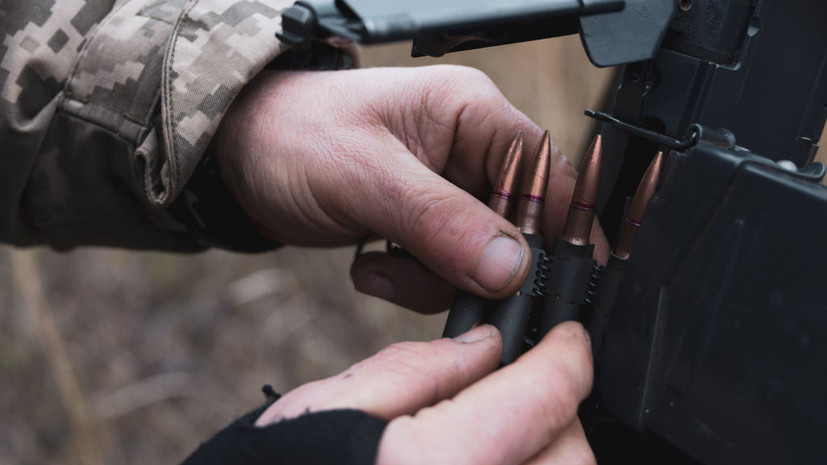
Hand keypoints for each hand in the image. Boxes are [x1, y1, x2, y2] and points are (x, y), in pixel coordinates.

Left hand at [213, 66, 607, 311]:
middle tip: (423, 270)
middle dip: (473, 265)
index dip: (559, 231)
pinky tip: (373, 265)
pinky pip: (447, 272)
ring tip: (380, 263)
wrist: (240, 156)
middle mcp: (470, 151)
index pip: (549, 175)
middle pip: (519, 228)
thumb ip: (440, 220)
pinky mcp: (427, 225)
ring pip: (483, 261)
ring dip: (434, 279)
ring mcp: (449, 192)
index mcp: (472, 114)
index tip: (547, 283)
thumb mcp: (364, 175)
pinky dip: (413, 283)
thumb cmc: (292, 135)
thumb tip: (511, 266)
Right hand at [256, 322, 594, 464]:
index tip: (567, 342)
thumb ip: (418, 370)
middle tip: (525, 390)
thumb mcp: (333, 406)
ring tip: (500, 434)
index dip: (566, 357)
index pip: (542, 399)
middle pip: (570, 459)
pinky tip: (490, 460)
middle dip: (559, 415)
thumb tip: (485, 348)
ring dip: (548, 457)